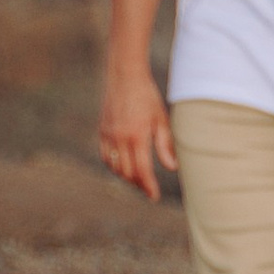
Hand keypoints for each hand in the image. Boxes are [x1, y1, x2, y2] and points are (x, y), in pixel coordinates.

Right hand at [98, 65, 176, 200]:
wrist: (124, 76)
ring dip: (126, 176)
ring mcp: (108, 135)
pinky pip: (104, 156)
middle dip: (138, 184)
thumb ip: (165, 144)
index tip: (154, 196)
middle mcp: (120, 139)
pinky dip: (113, 166)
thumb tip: (172, 167)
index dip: (148, 186)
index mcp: (137, 136)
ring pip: (114, 167)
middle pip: (127, 173)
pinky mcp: (102, 131)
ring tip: (138, 178)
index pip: (142, 170)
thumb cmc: (147, 96)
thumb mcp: (161, 119)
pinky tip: (123, 166)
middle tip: (148, 189)